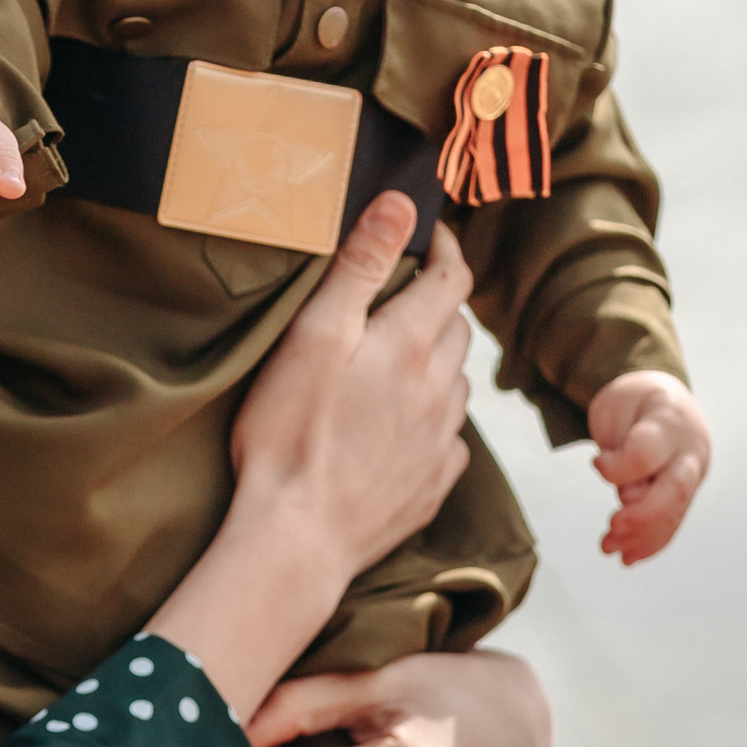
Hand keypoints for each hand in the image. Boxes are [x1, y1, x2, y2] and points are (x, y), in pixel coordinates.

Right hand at [148, 194, 474, 720]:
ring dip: (437, 362)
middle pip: (457, 329)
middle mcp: (439, 390)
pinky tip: (403, 427)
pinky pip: (449, 440)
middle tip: (399, 295)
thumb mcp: (314, 335)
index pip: (452, 277)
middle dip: (436, 303)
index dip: (444, 246)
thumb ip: (359, 268)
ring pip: (456, 384)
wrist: (296, 540)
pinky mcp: (431, 487)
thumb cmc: (290, 433)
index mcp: (411, 345)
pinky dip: (433, 420)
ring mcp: (439, 442)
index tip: (427, 231)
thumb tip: (399, 206)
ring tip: (396, 361)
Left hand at [587, 369, 709, 563]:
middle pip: (674, 490)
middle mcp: (689, 451)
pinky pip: (673, 521)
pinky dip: (651, 542)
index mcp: (669, 421)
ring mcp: (692, 475)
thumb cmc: (638, 402)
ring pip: (674, 512)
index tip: (598, 463)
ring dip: (641, 537)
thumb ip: (622, 446)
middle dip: (642, 517)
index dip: (618, 467)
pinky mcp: (686, 494)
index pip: (647, 453)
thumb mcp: (619, 406)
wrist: (670, 400)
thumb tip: (629, 496)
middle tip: (612, 530)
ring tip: (608, 548)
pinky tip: (629, 556)